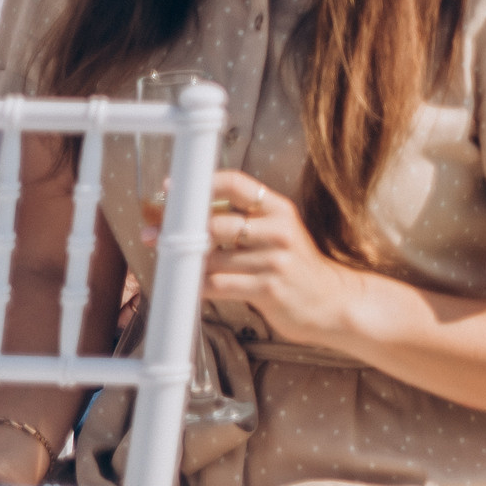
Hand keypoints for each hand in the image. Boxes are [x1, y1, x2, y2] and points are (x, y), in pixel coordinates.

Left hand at [179, 170, 384, 353]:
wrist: (331, 302)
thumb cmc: (295, 267)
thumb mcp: (279, 232)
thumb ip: (244, 220)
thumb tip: (193, 213)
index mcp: (279, 209)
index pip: (237, 183)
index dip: (202, 184)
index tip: (173, 188)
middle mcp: (279, 230)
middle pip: (218, 222)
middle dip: (181, 228)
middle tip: (155, 232)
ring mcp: (274, 260)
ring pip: (213, 257)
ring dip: (187, 263)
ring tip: (172, 263)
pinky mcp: (268, 289)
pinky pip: (219, 285)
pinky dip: (199, 286)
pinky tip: (193, 286)